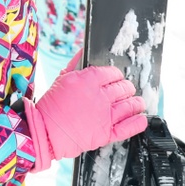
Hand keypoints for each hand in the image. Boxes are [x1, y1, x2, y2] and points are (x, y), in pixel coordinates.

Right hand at [25, 61, 146, 165]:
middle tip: (125, 90)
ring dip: (136, 103)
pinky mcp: (107, 133)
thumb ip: (75, 65)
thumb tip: (83, 52)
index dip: (116, 75)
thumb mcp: (61, 80)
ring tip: (137, 103)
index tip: (116, 78)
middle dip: (127, 88)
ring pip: (131, 105)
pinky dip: (138, 122)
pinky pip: (129, 127)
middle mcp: (99, 97)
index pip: (112, 73)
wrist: (44, 132)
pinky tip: (140, 118)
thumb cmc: (50, 107)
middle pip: (124, 88)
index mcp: (88, 80)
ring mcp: (105, 116)